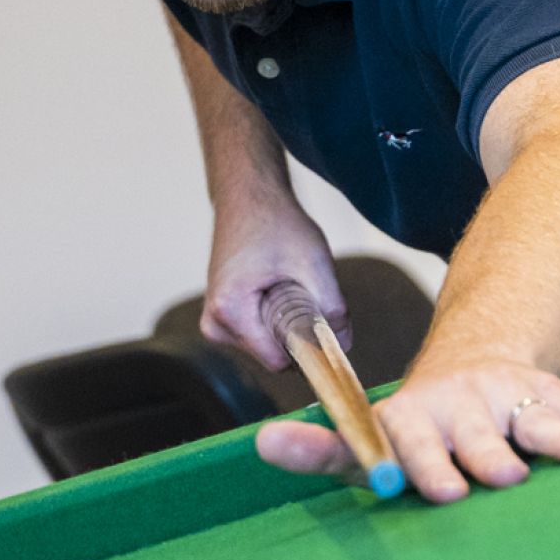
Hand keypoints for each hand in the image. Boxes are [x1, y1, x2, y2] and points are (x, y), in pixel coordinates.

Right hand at [199, 210, 345, 372]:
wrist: (248, 197)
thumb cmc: (276, 223)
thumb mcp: (314, 263)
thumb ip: (332, 308)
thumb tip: (345, 346)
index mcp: (230, 311)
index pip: (277, 361)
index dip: (307, 351)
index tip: (326, 331)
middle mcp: (214, 321)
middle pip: (272, 355)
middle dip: (295, 332)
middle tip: (302, 291)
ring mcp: (213, 320)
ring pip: (265, 346)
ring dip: (284, 324)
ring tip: (285, 283)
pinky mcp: (219, 315)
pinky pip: (256, 334)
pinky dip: (272, 318)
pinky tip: (275, 287)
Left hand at [256, 356, 559, 502]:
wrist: (474, 369)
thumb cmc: (415, 428)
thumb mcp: (368, 434)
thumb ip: (323, 450)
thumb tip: (259, 444)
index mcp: (416, 418)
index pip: (413, 440)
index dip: (421, 464)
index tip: (432, 490)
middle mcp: (464, 405)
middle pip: (478, 435)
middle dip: (490, 456)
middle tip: (503, 479)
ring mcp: (512, 399)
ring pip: (537, 419)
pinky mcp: (551, 398)